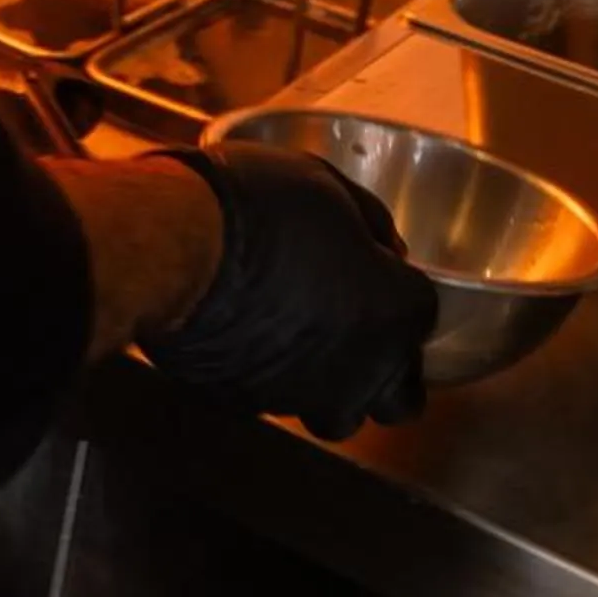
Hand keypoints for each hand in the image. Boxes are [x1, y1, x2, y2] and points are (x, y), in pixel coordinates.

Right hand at [139, 141, 436, 440]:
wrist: (175, 246)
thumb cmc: (258, 204)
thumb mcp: (323, 182)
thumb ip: (368, 222)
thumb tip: (384, 245)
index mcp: (392, 313)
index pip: (423, 316)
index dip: (399, 290)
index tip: (376, 270)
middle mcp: (359, 371)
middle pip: (400, 398)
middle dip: (388, 372)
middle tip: (359, 331)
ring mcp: (303, 397)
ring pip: (337, 414)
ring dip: (331, 385)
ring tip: (300, 341)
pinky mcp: (249, 406)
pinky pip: (274, 402)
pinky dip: (270, 377)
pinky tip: (247, 337)